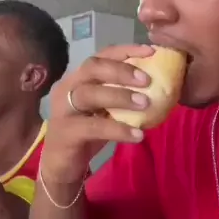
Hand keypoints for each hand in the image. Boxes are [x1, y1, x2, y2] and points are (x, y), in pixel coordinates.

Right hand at [42, 44, 153, 183]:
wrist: (61, 167)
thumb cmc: (86, 135)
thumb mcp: (103, 111)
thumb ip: (120, 97)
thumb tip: (157, 88)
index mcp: (77, 79)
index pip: (101, 56)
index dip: (125, 51)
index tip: (150, 51)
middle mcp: (67, 88)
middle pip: (92, 67)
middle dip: (121, 70)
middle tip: (148, 80)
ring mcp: (63, 109)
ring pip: (90, 93)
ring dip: (120, 96)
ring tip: (145, 103)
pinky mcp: (66, 132)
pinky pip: (94, 127)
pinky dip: (118, 129)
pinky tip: (138, 135)